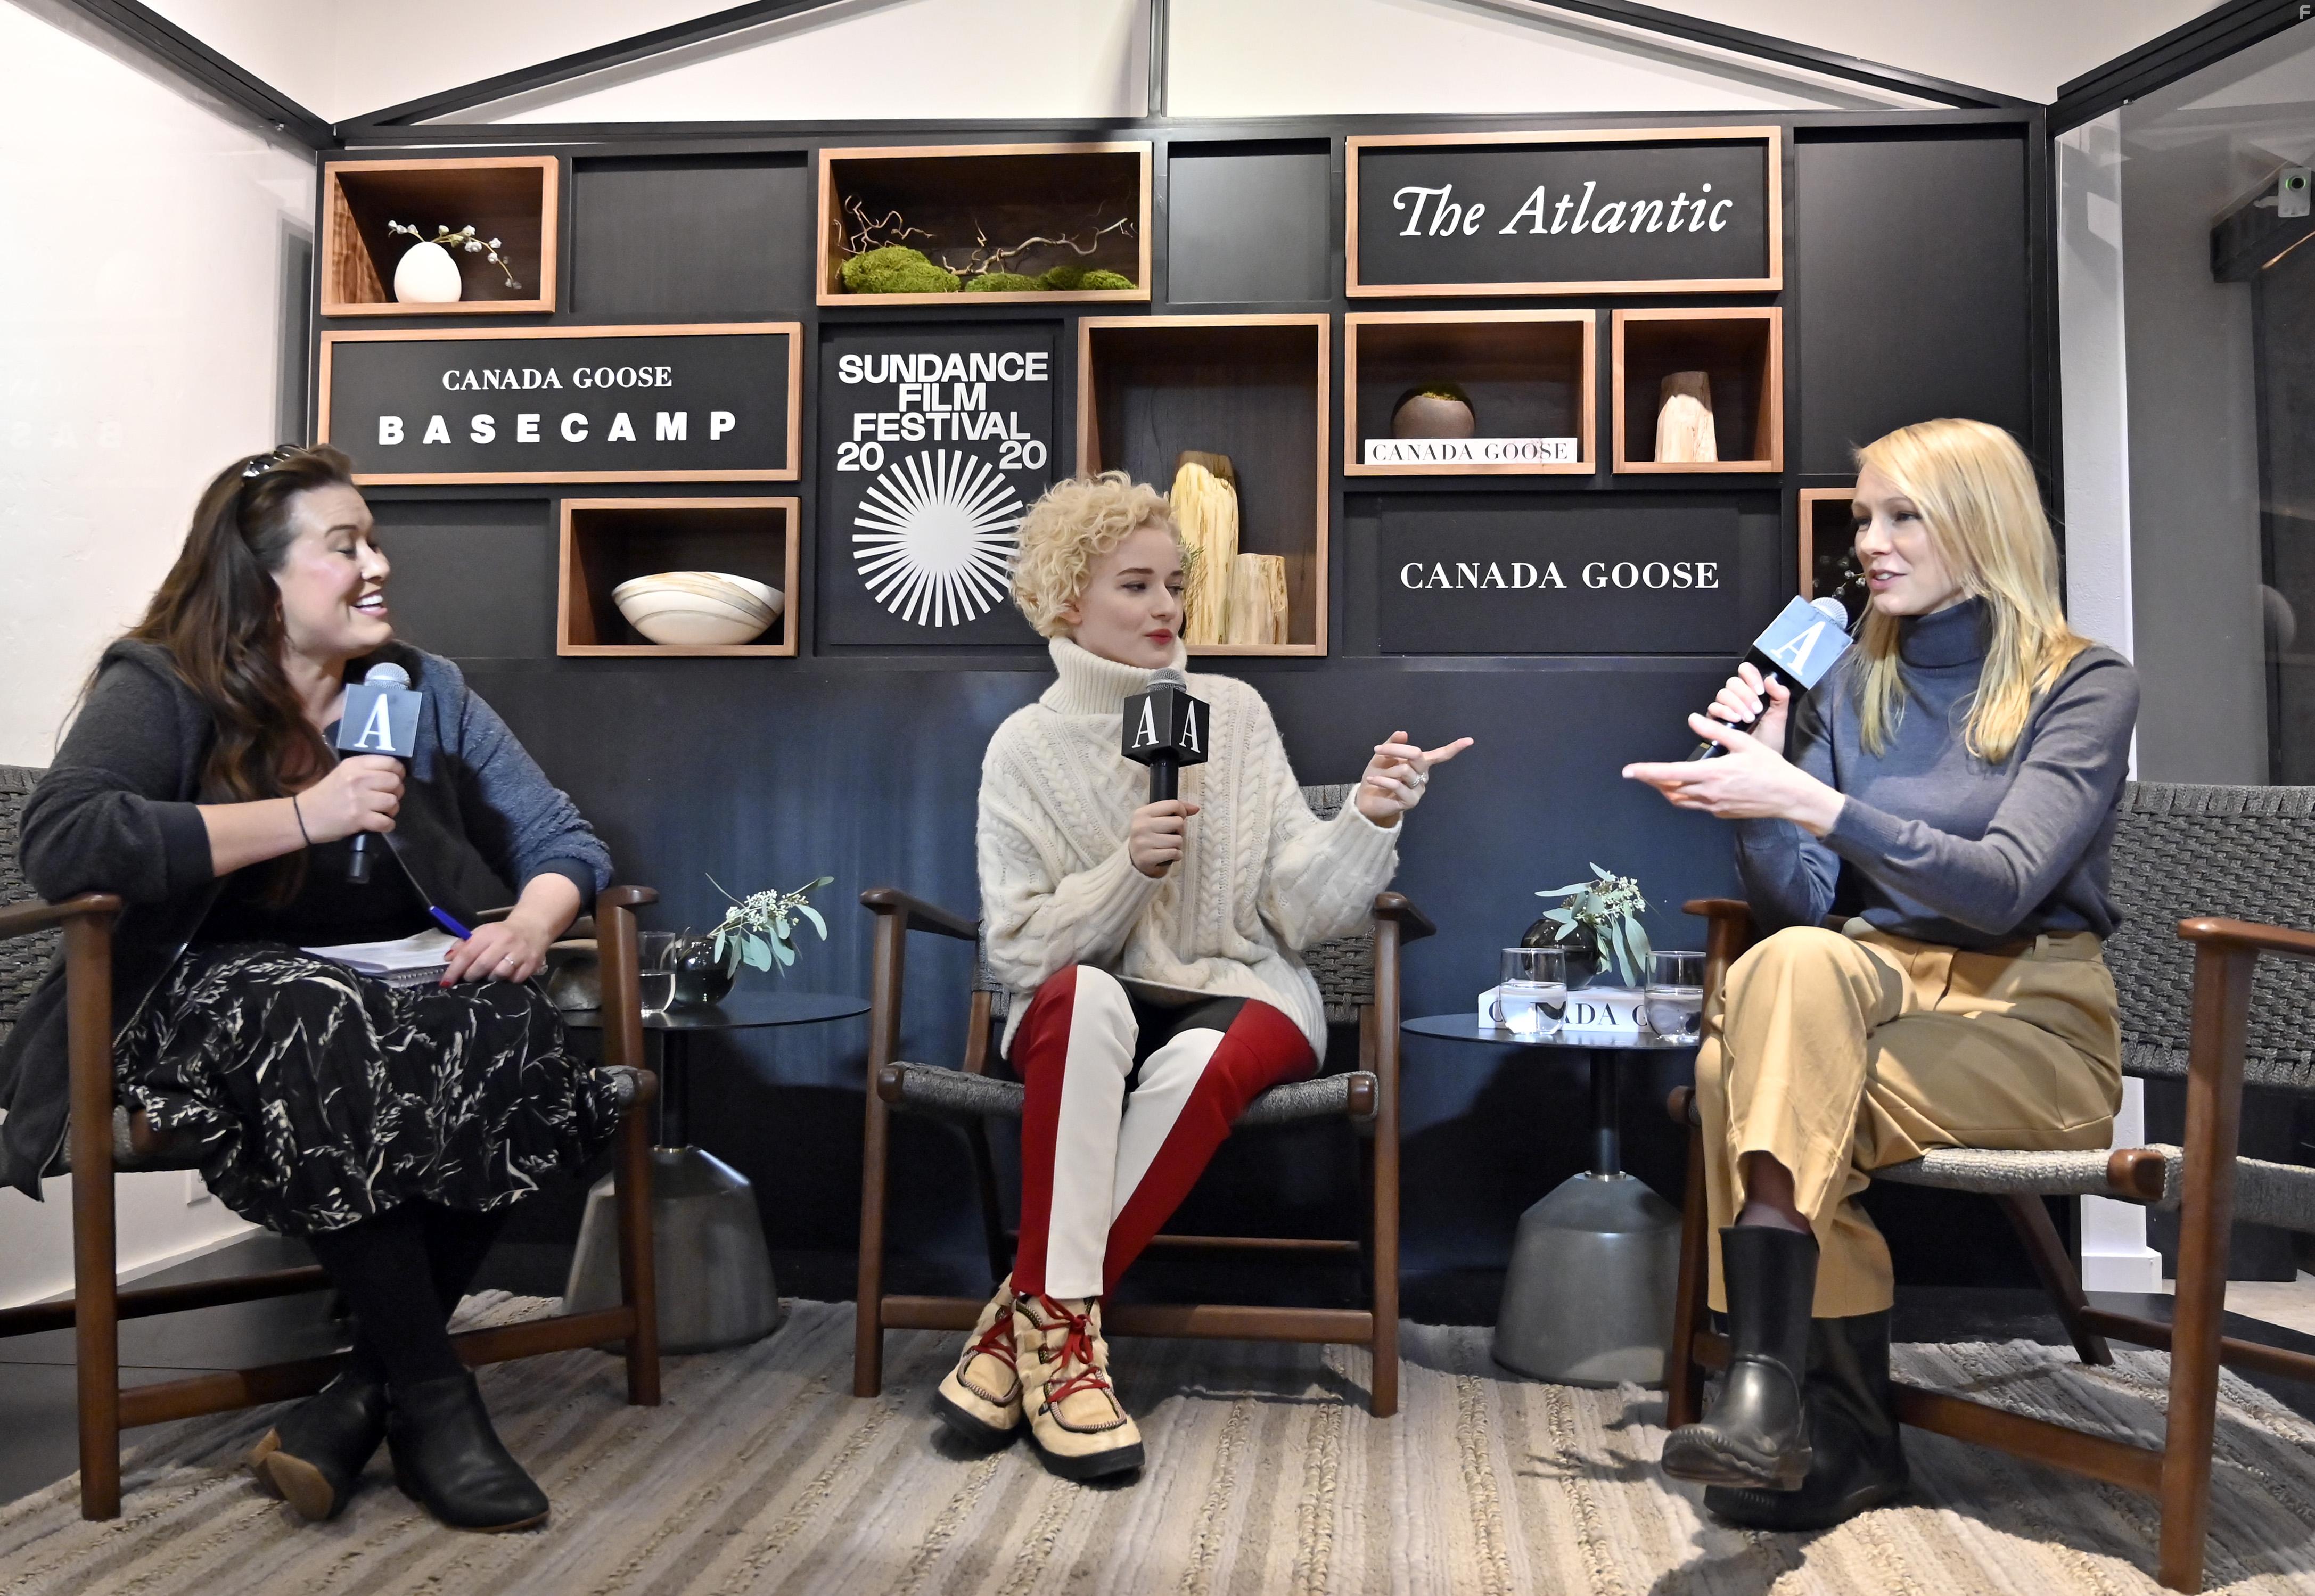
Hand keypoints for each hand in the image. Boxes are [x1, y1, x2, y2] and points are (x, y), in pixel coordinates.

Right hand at [296, 755, 401, 843]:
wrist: (304, 816)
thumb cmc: (326, 795)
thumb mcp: (343, 773)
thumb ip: (366, 770)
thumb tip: (393, 774)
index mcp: (355, 765)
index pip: (391, 762)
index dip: (398, 773)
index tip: (394, 780)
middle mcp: (358, 779)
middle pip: (395, 782)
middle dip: (396, 792)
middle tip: (386, 798)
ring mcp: (359, 799)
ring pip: (393, 802)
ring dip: (391, 810)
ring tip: (381, 812)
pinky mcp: (359, 818)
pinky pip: (387, 822)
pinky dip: (387, 825)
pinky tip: (379, 824)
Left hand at [438, 914, 556, 985]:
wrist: (533, 927)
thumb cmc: (503, 933)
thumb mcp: (482, 933)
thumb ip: (464, 945)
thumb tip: (447, 959)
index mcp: (489, 933)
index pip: (468, 953)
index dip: (455, 970)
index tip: (445, 982)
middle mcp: (505, 941)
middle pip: (482, 965)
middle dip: (471, 976)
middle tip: (469, 978)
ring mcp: (520, 952)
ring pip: (499, 974)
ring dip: (490, 979)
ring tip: (488, 976)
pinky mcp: (532, 963)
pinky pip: (515, 979)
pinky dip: (508, 981)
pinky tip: (506, 976)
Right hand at [1129, 799, 1199, 877]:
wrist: (1135, 860)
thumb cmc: (1151, 837)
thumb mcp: (1158, 819)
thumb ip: (1176, 810)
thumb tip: (1195, 808)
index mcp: (1142, 813)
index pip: (1173, 804)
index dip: (1181, 812)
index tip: (1177, 820)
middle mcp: (1140, 826)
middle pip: (1178, 822)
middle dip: (1180, 830)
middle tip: (1171, 835)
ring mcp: (1142, 842)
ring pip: (1178, 839)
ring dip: (1178, 845)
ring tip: (1168, 846)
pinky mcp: (1147, 858)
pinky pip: (1174, 853)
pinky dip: (1176, 855)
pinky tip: (1168, 855)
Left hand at [1355, 731, 1473, 826]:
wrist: (1366, 798)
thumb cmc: (1377, 776)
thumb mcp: (1383, 757)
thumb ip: (1393, 745)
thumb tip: (1404, 733)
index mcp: (1420, 764)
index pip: (1440, 755)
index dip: (1454, 748)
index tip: (1470, 740)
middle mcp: (1423, 776)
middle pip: (1417, 756)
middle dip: (1396, 750)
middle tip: (1378, 750)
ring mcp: (1419, 789)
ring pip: (1405, 770)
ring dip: (1386, 770)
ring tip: (1376, 776)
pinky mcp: (1411, 801)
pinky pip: (1397, 785)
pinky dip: (1382, 780)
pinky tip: (1372, 780)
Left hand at [1622, 716, 1844, 833]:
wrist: (1788, 796)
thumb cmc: (1770, 767)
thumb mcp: (1744, 743)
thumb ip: (1715, 731)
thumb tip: (1693, 719)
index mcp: (1712, 773)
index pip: (1669, 774)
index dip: (1646, 772)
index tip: (1629, 771)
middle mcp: (1708, 793)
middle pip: (1669, 790)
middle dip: (1653, 782)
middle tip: (1641, 773)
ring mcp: (1714, 806)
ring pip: (1680, 801)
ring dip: (1667, 791)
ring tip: (1659, 780)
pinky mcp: (1720, 813)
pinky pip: (1697, 805)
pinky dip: (1687, 796)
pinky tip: (1691, 786)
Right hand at [1706, 664, 1791, 756]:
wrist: (1760, 762)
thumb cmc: (1770, 740)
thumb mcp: (1780, 717)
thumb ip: (1780, 695)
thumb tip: (1771, 678)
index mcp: (1752, 692)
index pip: (1746, 671)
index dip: (1750, 676)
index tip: (1760, 690)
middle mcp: (1737, 697)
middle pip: (1732, 682)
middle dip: (1745, 695)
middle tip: (1756, 710)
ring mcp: (1724, 708)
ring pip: (1723, 694)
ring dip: (1736, 704)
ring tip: (1748, 719)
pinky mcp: (1714, 721)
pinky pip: (1713, 708)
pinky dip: (1724, 711)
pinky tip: (1735, 720)